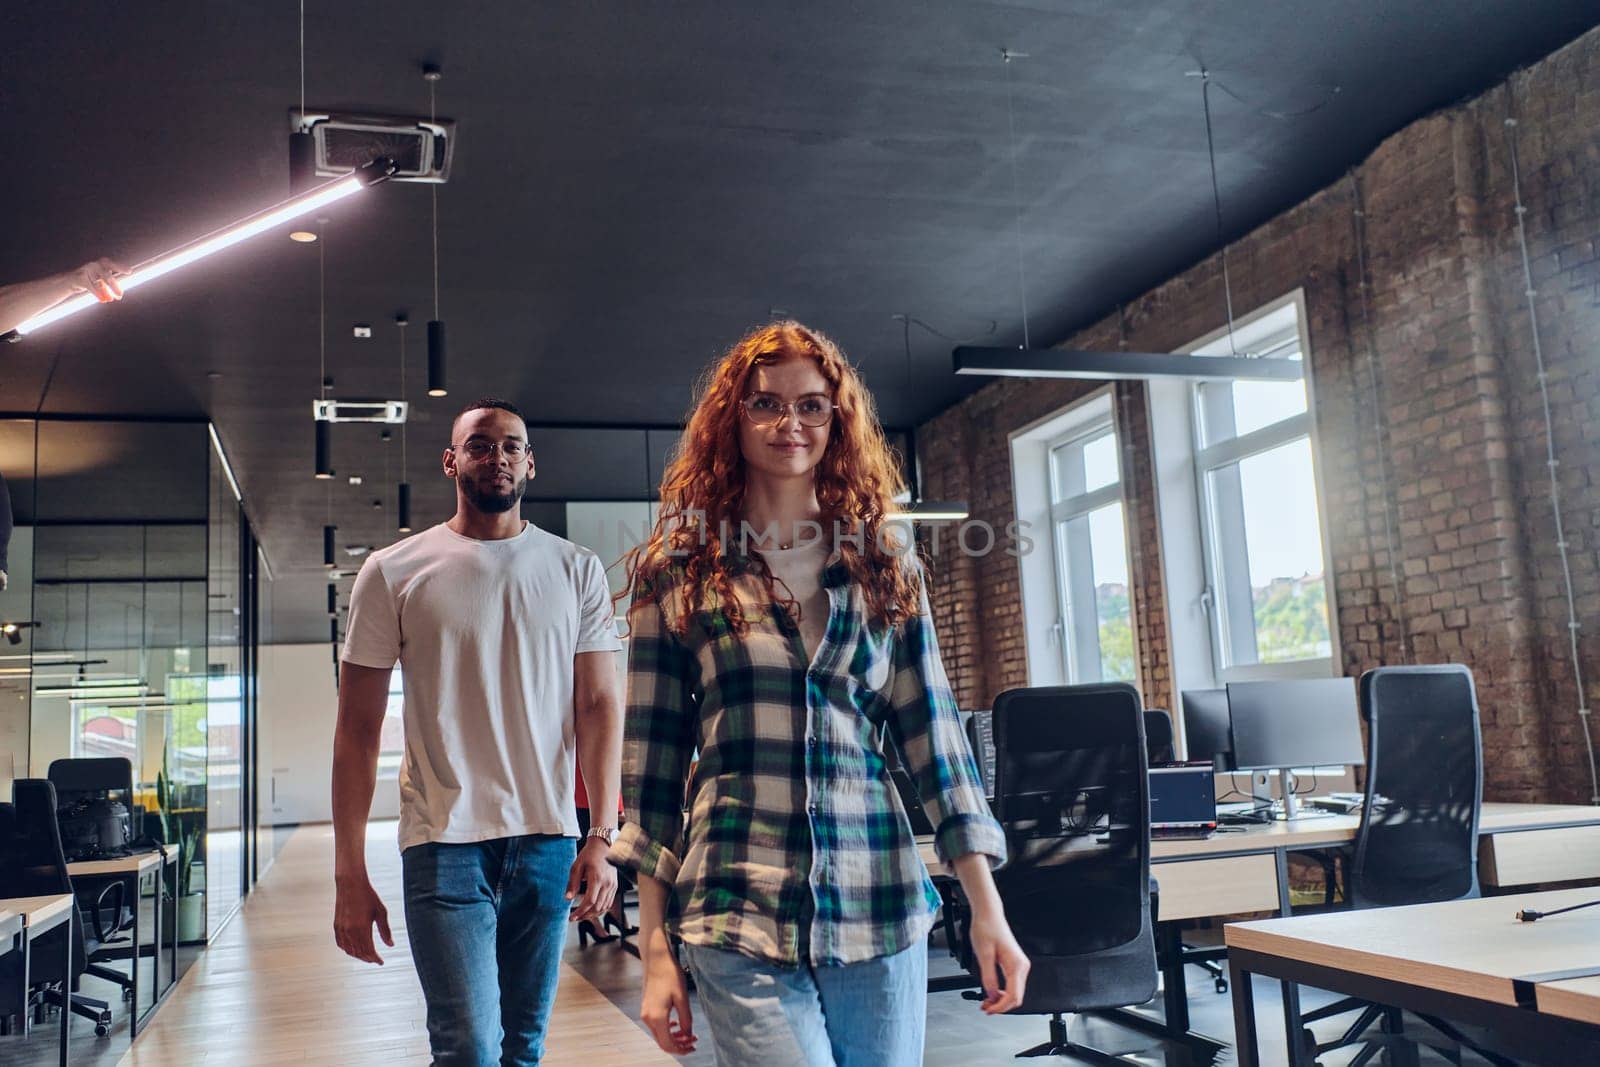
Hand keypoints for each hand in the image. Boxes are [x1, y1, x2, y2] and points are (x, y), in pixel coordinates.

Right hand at [66, 258, 127, 302]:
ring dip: (105, 293)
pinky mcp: (80, 277)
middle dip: (114, 286)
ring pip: (99, 284)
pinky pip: (91, 287)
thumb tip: (119, 294)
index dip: (120, 267)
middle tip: (120, 295)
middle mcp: (94, 265)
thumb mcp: (101, 280)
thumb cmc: (90, 279)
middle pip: (107, 276)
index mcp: (102, 264)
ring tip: (110, 299)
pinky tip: (102, 300)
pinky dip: (97, 294)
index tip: (129, 271)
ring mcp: (86, 270)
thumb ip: (110, 284)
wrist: (71, 281)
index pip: (112, 265)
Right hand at [333, 873, 392, 964]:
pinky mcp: (336, 926)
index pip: (369, 951)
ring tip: (366, 956)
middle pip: (359, 953)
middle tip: (375, 960)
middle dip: (368, 958)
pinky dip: (347, 949)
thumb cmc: (368, 896)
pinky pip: (341, 943)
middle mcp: (350, 931)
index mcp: (362, 928)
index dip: (375, 958)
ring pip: (349, 950)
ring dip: (358, 955)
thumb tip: (391, 945)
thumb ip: (385, 930)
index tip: (381, 962)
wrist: (351, 884)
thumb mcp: (381, 912)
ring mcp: (341, 929)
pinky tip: (353, 949)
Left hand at [565, 836, 617, 923]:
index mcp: (597, 878)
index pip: (590, 901)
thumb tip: (568, 899)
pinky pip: (609, 903)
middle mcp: (607, 883)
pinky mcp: (615, 886)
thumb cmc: (589, 854)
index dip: (580, 912)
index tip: (572, 917)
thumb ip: (572, 884)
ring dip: (592, 914)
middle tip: (575, 918)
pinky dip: (600, 909)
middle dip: (585, 916)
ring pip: (604, 907)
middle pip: (597, 907)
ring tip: (582, 915)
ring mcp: (613, 885)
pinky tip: (592, 909)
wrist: (603, 845)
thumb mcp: (576, 867)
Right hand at [640, 934, 696, 1055]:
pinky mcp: (646, 1008)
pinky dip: (667, 1029)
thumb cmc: (670, 974)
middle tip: (694, 1041)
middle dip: (679, 1044)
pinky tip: (676, 1024)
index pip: (668, 1044)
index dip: (681, 1050)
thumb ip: (686, 1019)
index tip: (693, 1048)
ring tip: (688, 1033)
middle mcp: (648, 1018)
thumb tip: (689, 1035)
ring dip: (674, 1037)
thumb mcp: (682, 998)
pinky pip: (656, 1026)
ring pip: (659, 1034)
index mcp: (657, 1017)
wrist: (656, 959)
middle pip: (662, 1042)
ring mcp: (645, 1013)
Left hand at [968, 908, 1029, 1013]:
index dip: (1000, 1007)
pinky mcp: (1014, 964)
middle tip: (985, 1008)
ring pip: (1014, 992)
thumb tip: (991, 994)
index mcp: (1016, 964)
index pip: (1013, 995)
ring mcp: (1019, 965)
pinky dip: (1002, 992)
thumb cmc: (986, 928)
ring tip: (986, 1002)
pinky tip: (991, 993)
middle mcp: (1021, 966)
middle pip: (1016, 997)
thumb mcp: (983, 954)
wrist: (989, 914)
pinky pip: (1011, 984)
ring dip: (1001, 1000)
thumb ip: (988, 977)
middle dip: (1001, 1006)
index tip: (988, 1010)